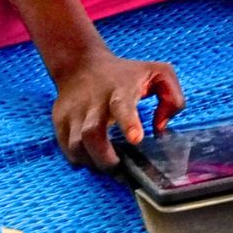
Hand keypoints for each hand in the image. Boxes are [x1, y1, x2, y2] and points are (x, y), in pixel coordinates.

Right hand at [50, 53, 184, 169]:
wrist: (81, 64)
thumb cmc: (125, 74)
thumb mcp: (158, 73)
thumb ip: (173, 98)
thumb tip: (161, 128)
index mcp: (119, 90)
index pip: (121, 105)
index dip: (128, 123)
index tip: (136, 139)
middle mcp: (93, 102)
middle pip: (91, 133)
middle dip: (105, 157)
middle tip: (120, 168)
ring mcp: (73, 113)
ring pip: (76, 145)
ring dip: (93, 162)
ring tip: (109, 166)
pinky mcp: (60, 122)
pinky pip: (67, 149)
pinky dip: (80, 160)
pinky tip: (94, 160)